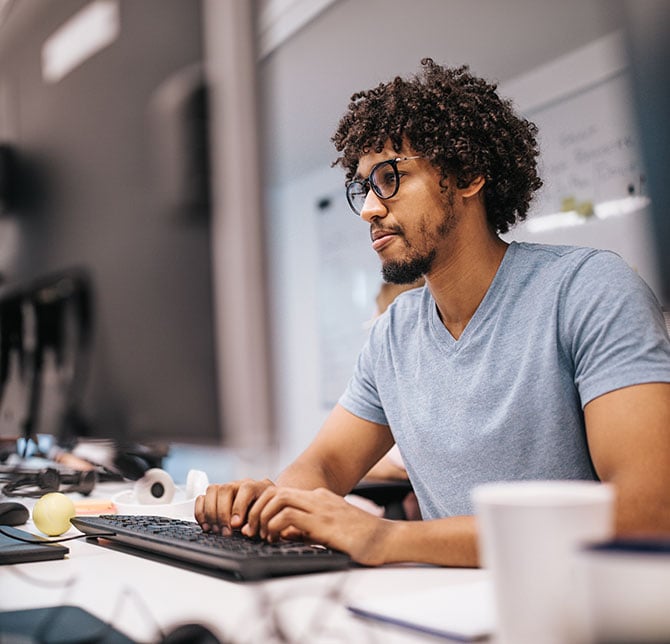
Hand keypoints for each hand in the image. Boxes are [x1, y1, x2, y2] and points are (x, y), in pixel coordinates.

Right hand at [194, 478, 274, 533]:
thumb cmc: (264, 514)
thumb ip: (258, 522)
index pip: (246, 489)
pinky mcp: (214, 496)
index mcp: (257, 486)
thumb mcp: (266, 518)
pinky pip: (201, 498)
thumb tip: (245, 530)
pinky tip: (207, 526)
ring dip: (211, 513)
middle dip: (222, 513)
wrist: (263, 508)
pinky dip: (201, 512)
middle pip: (225, 488)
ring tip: (216, 530)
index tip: (236, 525)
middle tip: (225, 531)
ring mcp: (225, 488)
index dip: (239, 506)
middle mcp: (239, 484)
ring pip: (212, 490)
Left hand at [245, 486, 391, 565]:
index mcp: (320, 498)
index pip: (282, 494)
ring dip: (263, 516)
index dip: (264, 508)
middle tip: (251, 530)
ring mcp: (321, 507)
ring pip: (278, 498)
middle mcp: (318, 498)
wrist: (388, 540)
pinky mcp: (323, 522)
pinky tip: (275, 539)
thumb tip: (283, 534)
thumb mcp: (329, 531)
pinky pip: (288, 516)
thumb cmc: (363, 539)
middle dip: (257, 509)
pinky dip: (274, 526)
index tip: (257, 526)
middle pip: (275, 491)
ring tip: (260, 535)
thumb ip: (308, 529)